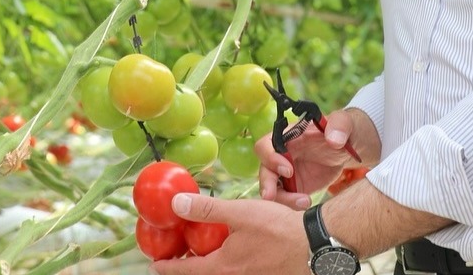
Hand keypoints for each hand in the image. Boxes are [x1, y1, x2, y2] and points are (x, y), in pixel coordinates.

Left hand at [150, 193, 308, 274]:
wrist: (317, 246)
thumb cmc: (280, 230)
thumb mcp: (240, 213)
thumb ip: (208, 210)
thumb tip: (176, 204)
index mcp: (224, 267)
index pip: (187, 271)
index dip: (169, 267)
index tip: (155, 265)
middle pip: (205, 274)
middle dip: (190, 266)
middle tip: (178, 255)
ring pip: (224, 272)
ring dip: (212, 262)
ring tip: (206, 249)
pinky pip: (240, 271)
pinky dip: (230, 262)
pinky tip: (236, 247)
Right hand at [256, 107, 379, 208]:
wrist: (352, 147)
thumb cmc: (344, 130)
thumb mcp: (345, 123)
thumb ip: (340, 125)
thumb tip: (334, 139)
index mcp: (289, 135)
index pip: (266, 145)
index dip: (271, 157)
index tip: (288, 170)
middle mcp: (282, 153)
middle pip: (264, 169)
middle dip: (266, 183)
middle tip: (272, 196)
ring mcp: (287, 172)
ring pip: (272, 187)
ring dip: (282, 198)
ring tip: (304, 202)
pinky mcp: (296, 186)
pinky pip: (285, 198)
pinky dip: (291, 204)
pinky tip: (307, 204)